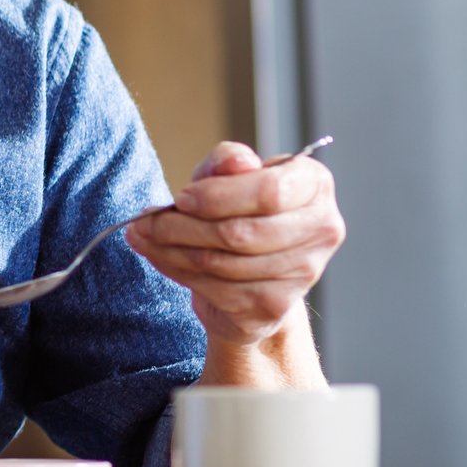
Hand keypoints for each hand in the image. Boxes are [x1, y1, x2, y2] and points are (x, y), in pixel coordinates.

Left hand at [124, 141, 343, 369]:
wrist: (247, 272)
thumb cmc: (237, 210)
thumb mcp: (226, 176)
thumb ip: (227, 161)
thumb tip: (236, 163)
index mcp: (315, 184)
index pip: (269, 192)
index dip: (217, 197)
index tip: (181, 198)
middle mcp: (322, 228)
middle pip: (240, 232)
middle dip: (182, 227)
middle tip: (145, 221)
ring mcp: (304, 272)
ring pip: (223, 263)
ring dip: (171, 249)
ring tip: (144, 235)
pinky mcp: (275, 305)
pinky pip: (215, 289)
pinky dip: (177, 270)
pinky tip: (159, 256)